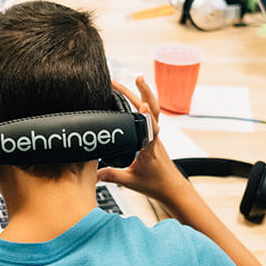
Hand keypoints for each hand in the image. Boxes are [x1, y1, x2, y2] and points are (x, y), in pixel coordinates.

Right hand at [97, 77, 187, 203]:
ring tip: (134, 78)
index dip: (147, 117)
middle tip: (127, 80)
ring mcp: (154, 134)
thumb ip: (112, 176)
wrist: (171, 187)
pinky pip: (150, 113)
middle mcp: (154, 137)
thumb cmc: (155, 184)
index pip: (151, 129)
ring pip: (153, 109)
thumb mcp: (131, 182)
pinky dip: (142, 101)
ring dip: (144, 93)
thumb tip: (95, 174)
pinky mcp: (152, 133)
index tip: (142, 104)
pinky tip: (133, 96)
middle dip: (142, 92)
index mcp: (150, 148)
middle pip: (152, 110)